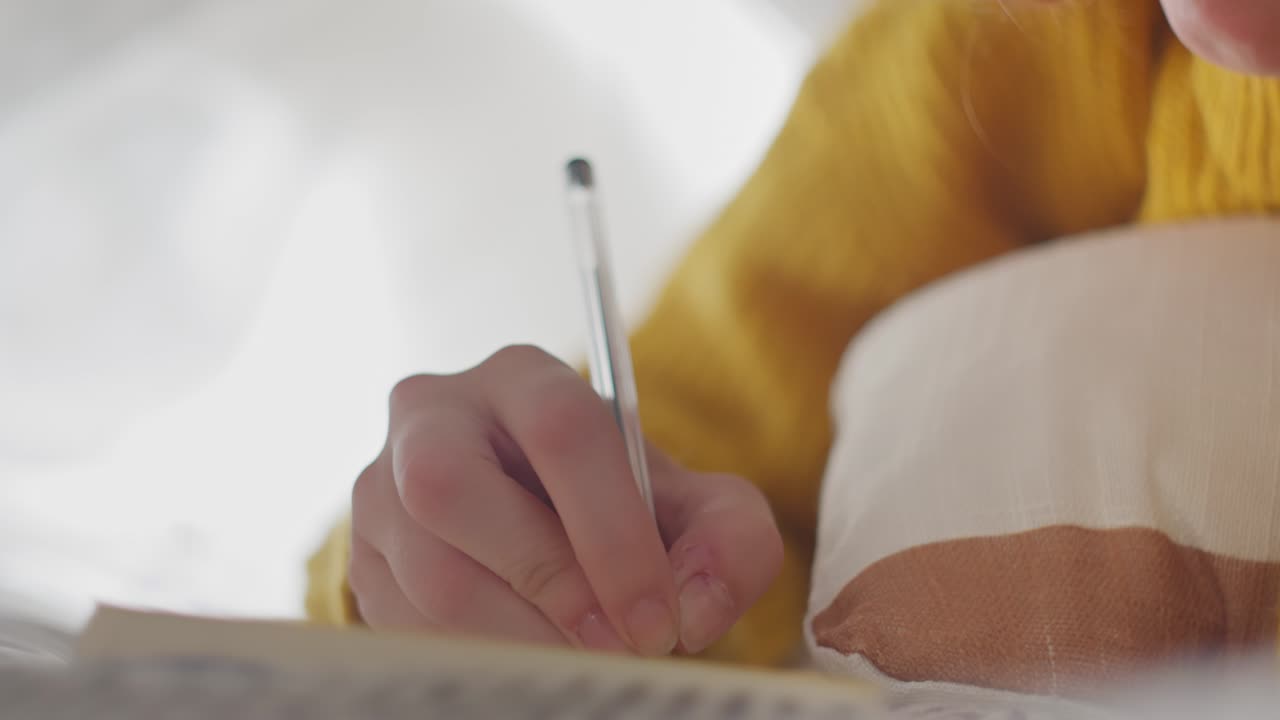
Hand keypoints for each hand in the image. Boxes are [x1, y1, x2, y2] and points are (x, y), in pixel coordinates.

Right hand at [348, 345, 783, 655]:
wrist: (541, 520)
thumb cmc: (619, 507)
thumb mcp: (695, 508)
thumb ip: (729, 539)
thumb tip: (690, 608)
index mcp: (524, 378)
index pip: (561, 430)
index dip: (612, 532)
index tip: (658, 619)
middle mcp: (434, 415)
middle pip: (454, 486)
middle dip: (548, 581)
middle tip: (615, 647)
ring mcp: (381, 486)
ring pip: (426, 568)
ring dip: (515, 636)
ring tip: (582, 663)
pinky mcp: (362, 557)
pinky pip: (401, 619)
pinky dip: (478, 655)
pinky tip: (531, 658)